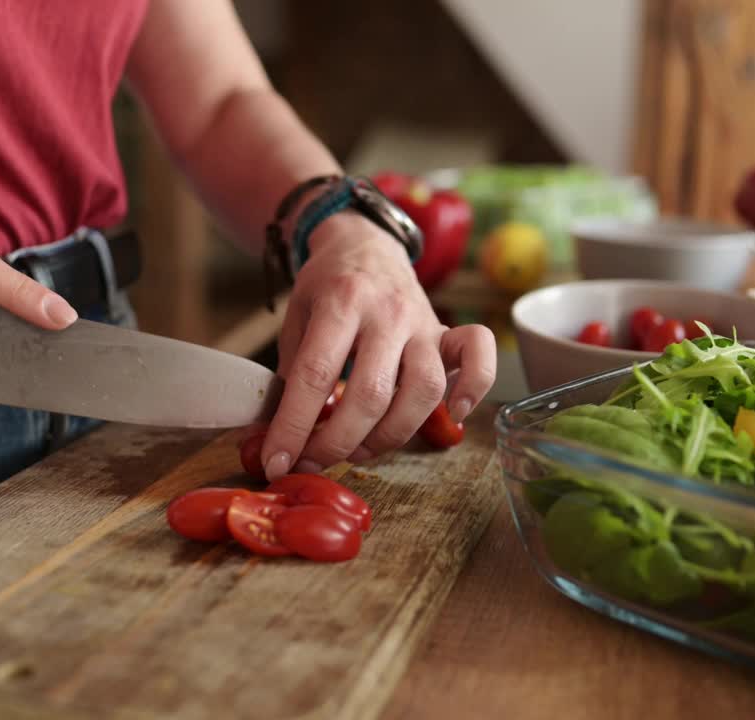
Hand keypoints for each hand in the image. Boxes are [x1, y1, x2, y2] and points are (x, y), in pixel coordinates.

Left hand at [261, 212, 495, 477]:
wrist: (365, 243)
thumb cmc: (326, 287)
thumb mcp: (296, 318)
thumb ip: (290, 373)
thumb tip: (276, 438)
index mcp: (341, 301)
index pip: (316, 374)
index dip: (294, 426)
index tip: (277, 462)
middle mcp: (387, 312)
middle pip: (371, 393)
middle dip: (336, 442)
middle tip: (313, 460)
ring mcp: (423, 323)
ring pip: (424, 390)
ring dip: (390, 435)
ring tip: (360, 448)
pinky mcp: (448, 332)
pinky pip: (478, 358)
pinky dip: (473, 390)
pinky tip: (453, 414)